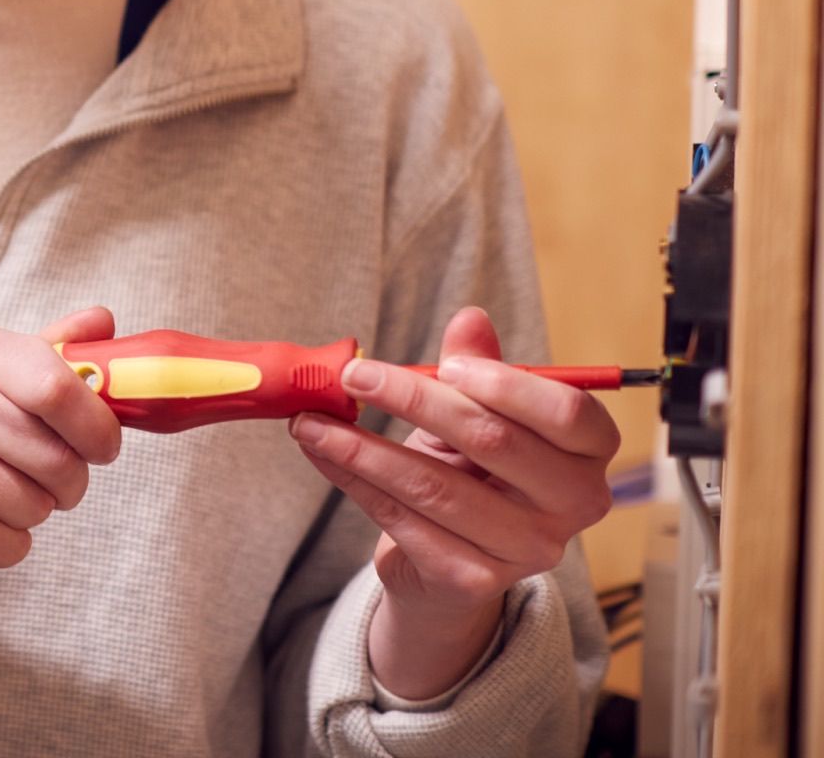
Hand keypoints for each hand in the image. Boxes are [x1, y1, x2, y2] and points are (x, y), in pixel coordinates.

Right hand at [0, 307, 122, 665]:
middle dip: (66, 483)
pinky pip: (7, 544)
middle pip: (59, 457)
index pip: (59, 386)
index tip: (101, 446)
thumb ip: (40, 351)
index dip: (98, 426)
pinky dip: (0, 546)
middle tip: (37, 480)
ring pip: (36, 507)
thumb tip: (103, 320)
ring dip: (28, 516)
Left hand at [288, 307, 620, 701]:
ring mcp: (527, 549)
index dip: (508, 386)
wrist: (445, 560)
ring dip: (361, 445)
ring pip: (434, 485)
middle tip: (352, 374)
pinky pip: (402, 518)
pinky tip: (321, 453)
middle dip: (413, 398)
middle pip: (493, 440)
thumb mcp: (475, 415)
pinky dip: (352, 479)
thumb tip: (470, 318)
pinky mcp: (473, 579)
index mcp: (588, 454)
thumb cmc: (468, 471)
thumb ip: (478, 370)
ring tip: (309, 418)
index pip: (568, 414)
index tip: (447, 365)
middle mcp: (573, 506)